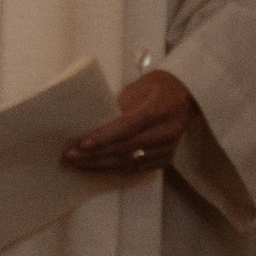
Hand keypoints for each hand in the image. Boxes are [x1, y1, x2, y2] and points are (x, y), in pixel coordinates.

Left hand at [64, 69, 193, 178]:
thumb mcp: (137, 87)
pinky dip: (114, 169)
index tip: (81, 144)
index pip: (127, 127)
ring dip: (100, 165)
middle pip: (125, 148)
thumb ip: (118, 106)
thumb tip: (92, 124)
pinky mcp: (166, 159)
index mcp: (159, 109)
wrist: (185, 95)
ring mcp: (168, 148)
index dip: (104, 137)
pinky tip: (97, 167)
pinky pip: (136, 169)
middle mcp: (166, 132)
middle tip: (70, 156)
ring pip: (128, 162)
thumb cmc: (158, 87)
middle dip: (94, 155)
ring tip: (77, 164)